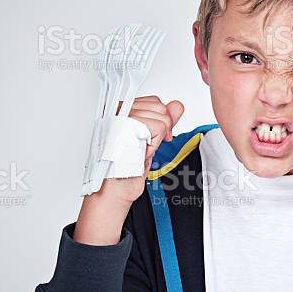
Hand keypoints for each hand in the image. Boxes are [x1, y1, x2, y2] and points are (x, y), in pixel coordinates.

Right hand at [74, 95, 183, 244]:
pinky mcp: (125, 125)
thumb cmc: (126, 168)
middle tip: (146, 146)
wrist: (114, 189)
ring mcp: (121, 116)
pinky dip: (155, 144)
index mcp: (121, 110)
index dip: (161, 120)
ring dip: (156, 139)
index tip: (154, 137)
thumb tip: (177, 105)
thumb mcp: (151, 139)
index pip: (154, 102)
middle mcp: (118, 110)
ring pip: (162, 117)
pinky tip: (142, 152)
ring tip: (141, 149)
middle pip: (161, 106)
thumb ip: (165, 120)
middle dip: (162, 129)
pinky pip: (159, 127)